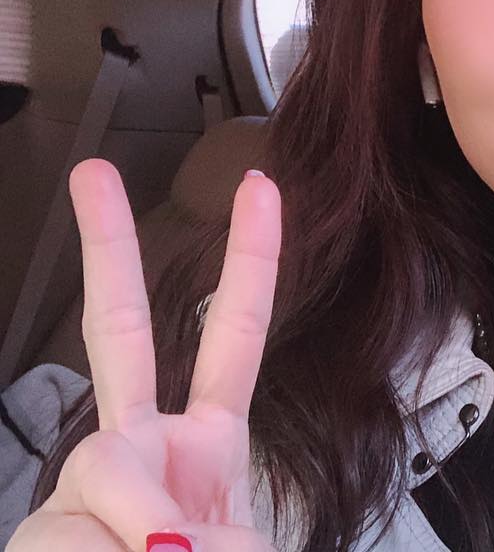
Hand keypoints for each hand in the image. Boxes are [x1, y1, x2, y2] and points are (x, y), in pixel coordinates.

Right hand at [8, 158, 281, 550]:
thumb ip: (222, 537)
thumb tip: (176, 537)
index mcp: (202, 441)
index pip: (230, 334)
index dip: (252, 260)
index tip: (260, 188)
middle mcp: (137, 449)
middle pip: (120, 329)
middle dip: (107, 247)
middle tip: (91, 172)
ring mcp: (80, 489)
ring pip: (105, 470)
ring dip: (141, 534)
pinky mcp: (40, 529)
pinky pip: (74, 534)